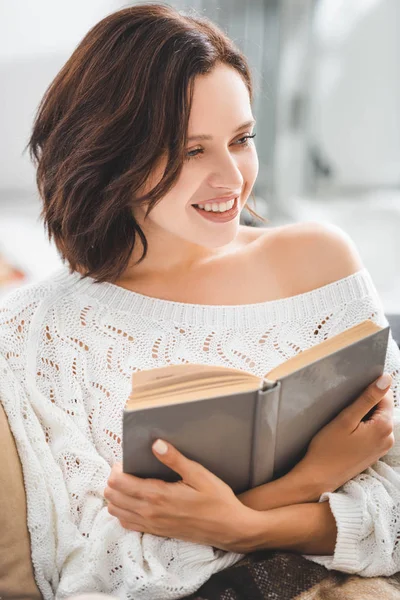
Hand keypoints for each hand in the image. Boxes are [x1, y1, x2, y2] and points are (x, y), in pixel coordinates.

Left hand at [104, 439, 254, 552]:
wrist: (229, 528)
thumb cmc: (217, 499)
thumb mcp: (199, 474)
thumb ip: (175, 459)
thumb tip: (156, 444)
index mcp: (158, 495)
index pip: (119, 483)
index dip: (116, 469)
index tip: (126, 460)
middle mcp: (149, 512)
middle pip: (112, 496)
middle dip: (113, 480)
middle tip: (126, 468)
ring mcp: (151, 525)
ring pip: (116, 511)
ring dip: (116, 496)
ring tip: (128, 482)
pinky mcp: (156, 532)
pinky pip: (127, 523)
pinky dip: (123, 511)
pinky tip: (134, 500)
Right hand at [292, 373, 393, 494]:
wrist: (319, 477)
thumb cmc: (328, 448)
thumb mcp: (346, 419)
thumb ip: (368, 398)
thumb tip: (386, 379)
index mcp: (384, 427)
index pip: (385, 396)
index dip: (368, 392)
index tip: (351, 398)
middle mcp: (388, 438)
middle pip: (382, 408)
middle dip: (365, 405)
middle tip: (345, 413)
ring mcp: (382, 447)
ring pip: (377, 419)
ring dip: (363, 416)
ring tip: (344, 425)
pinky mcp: (375, 452)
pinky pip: (373, 431)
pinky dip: (362, 428)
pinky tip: (347, 434)